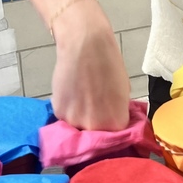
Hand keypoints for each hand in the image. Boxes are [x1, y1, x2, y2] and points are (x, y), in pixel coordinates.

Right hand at [50, 1, 130, 130]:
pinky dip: (69, 108)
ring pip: (78, 127)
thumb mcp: (123, 92)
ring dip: (80, 117)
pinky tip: (73, 91)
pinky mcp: (58, 111)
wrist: (85, 45)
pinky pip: (66, 116)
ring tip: (82, 96)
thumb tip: (113, 120)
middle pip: (95, 135)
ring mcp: (74, 121)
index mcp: (115, 124)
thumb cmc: (110, 64)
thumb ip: (118, 112)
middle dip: (96, 124)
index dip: (113, 127)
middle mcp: (94, 128)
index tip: (110, 118)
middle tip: (95, 106)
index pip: (115, 137)